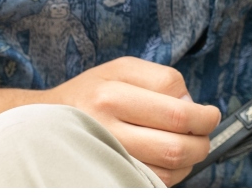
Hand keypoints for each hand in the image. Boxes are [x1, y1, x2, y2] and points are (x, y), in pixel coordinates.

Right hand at [44, 57, 217, 184]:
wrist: (44, 120)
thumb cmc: (91, 93)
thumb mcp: (122, 69)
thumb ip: (163, 79)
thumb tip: (192, 102)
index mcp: (110, 96)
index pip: (179, 113)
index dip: (204, 116)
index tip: (208, 115)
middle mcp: (104, 128)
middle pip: (175, 146)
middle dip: (202, 141)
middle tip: (203, 134)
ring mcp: (104, 156)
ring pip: (166, 168)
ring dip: (189, 160)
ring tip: (187, 145)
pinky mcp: (106, 174)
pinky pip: (152, 181)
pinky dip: (171, 172)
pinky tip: (168, 159)